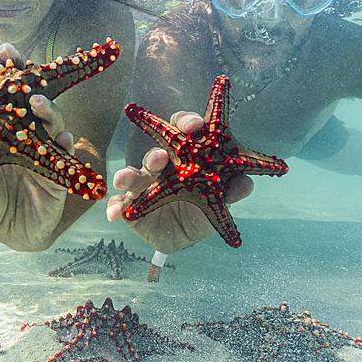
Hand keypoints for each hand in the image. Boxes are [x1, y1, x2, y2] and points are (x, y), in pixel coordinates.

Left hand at [0, 43, 75, 251]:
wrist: (11, 232)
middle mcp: (22, 128)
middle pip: (21, 92)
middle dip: (16, 69)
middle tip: (6, 51)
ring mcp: (42, 146)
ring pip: (49, 119)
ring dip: (46, 107)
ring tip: (37, 101)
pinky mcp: (59, 171)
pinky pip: (65, 155)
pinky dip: (66, 145)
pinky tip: (65, 138)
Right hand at [106, 111, 253, 254]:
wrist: (184, 238)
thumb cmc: (200, 209)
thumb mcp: (219, 202)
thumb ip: (232, 192)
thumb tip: (247, 184)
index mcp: (183, 157)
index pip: (182, 132)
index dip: (186, 123)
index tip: (195, 125)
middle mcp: (161, 167)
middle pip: (155, 152)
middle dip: (155, 153)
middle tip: (161, 156)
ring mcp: (143, 185)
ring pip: (132, 174)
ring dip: (127, 174)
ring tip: (125, 178)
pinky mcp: (131, 204)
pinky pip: (120, 203)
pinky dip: (114, 207)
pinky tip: (114, 214)